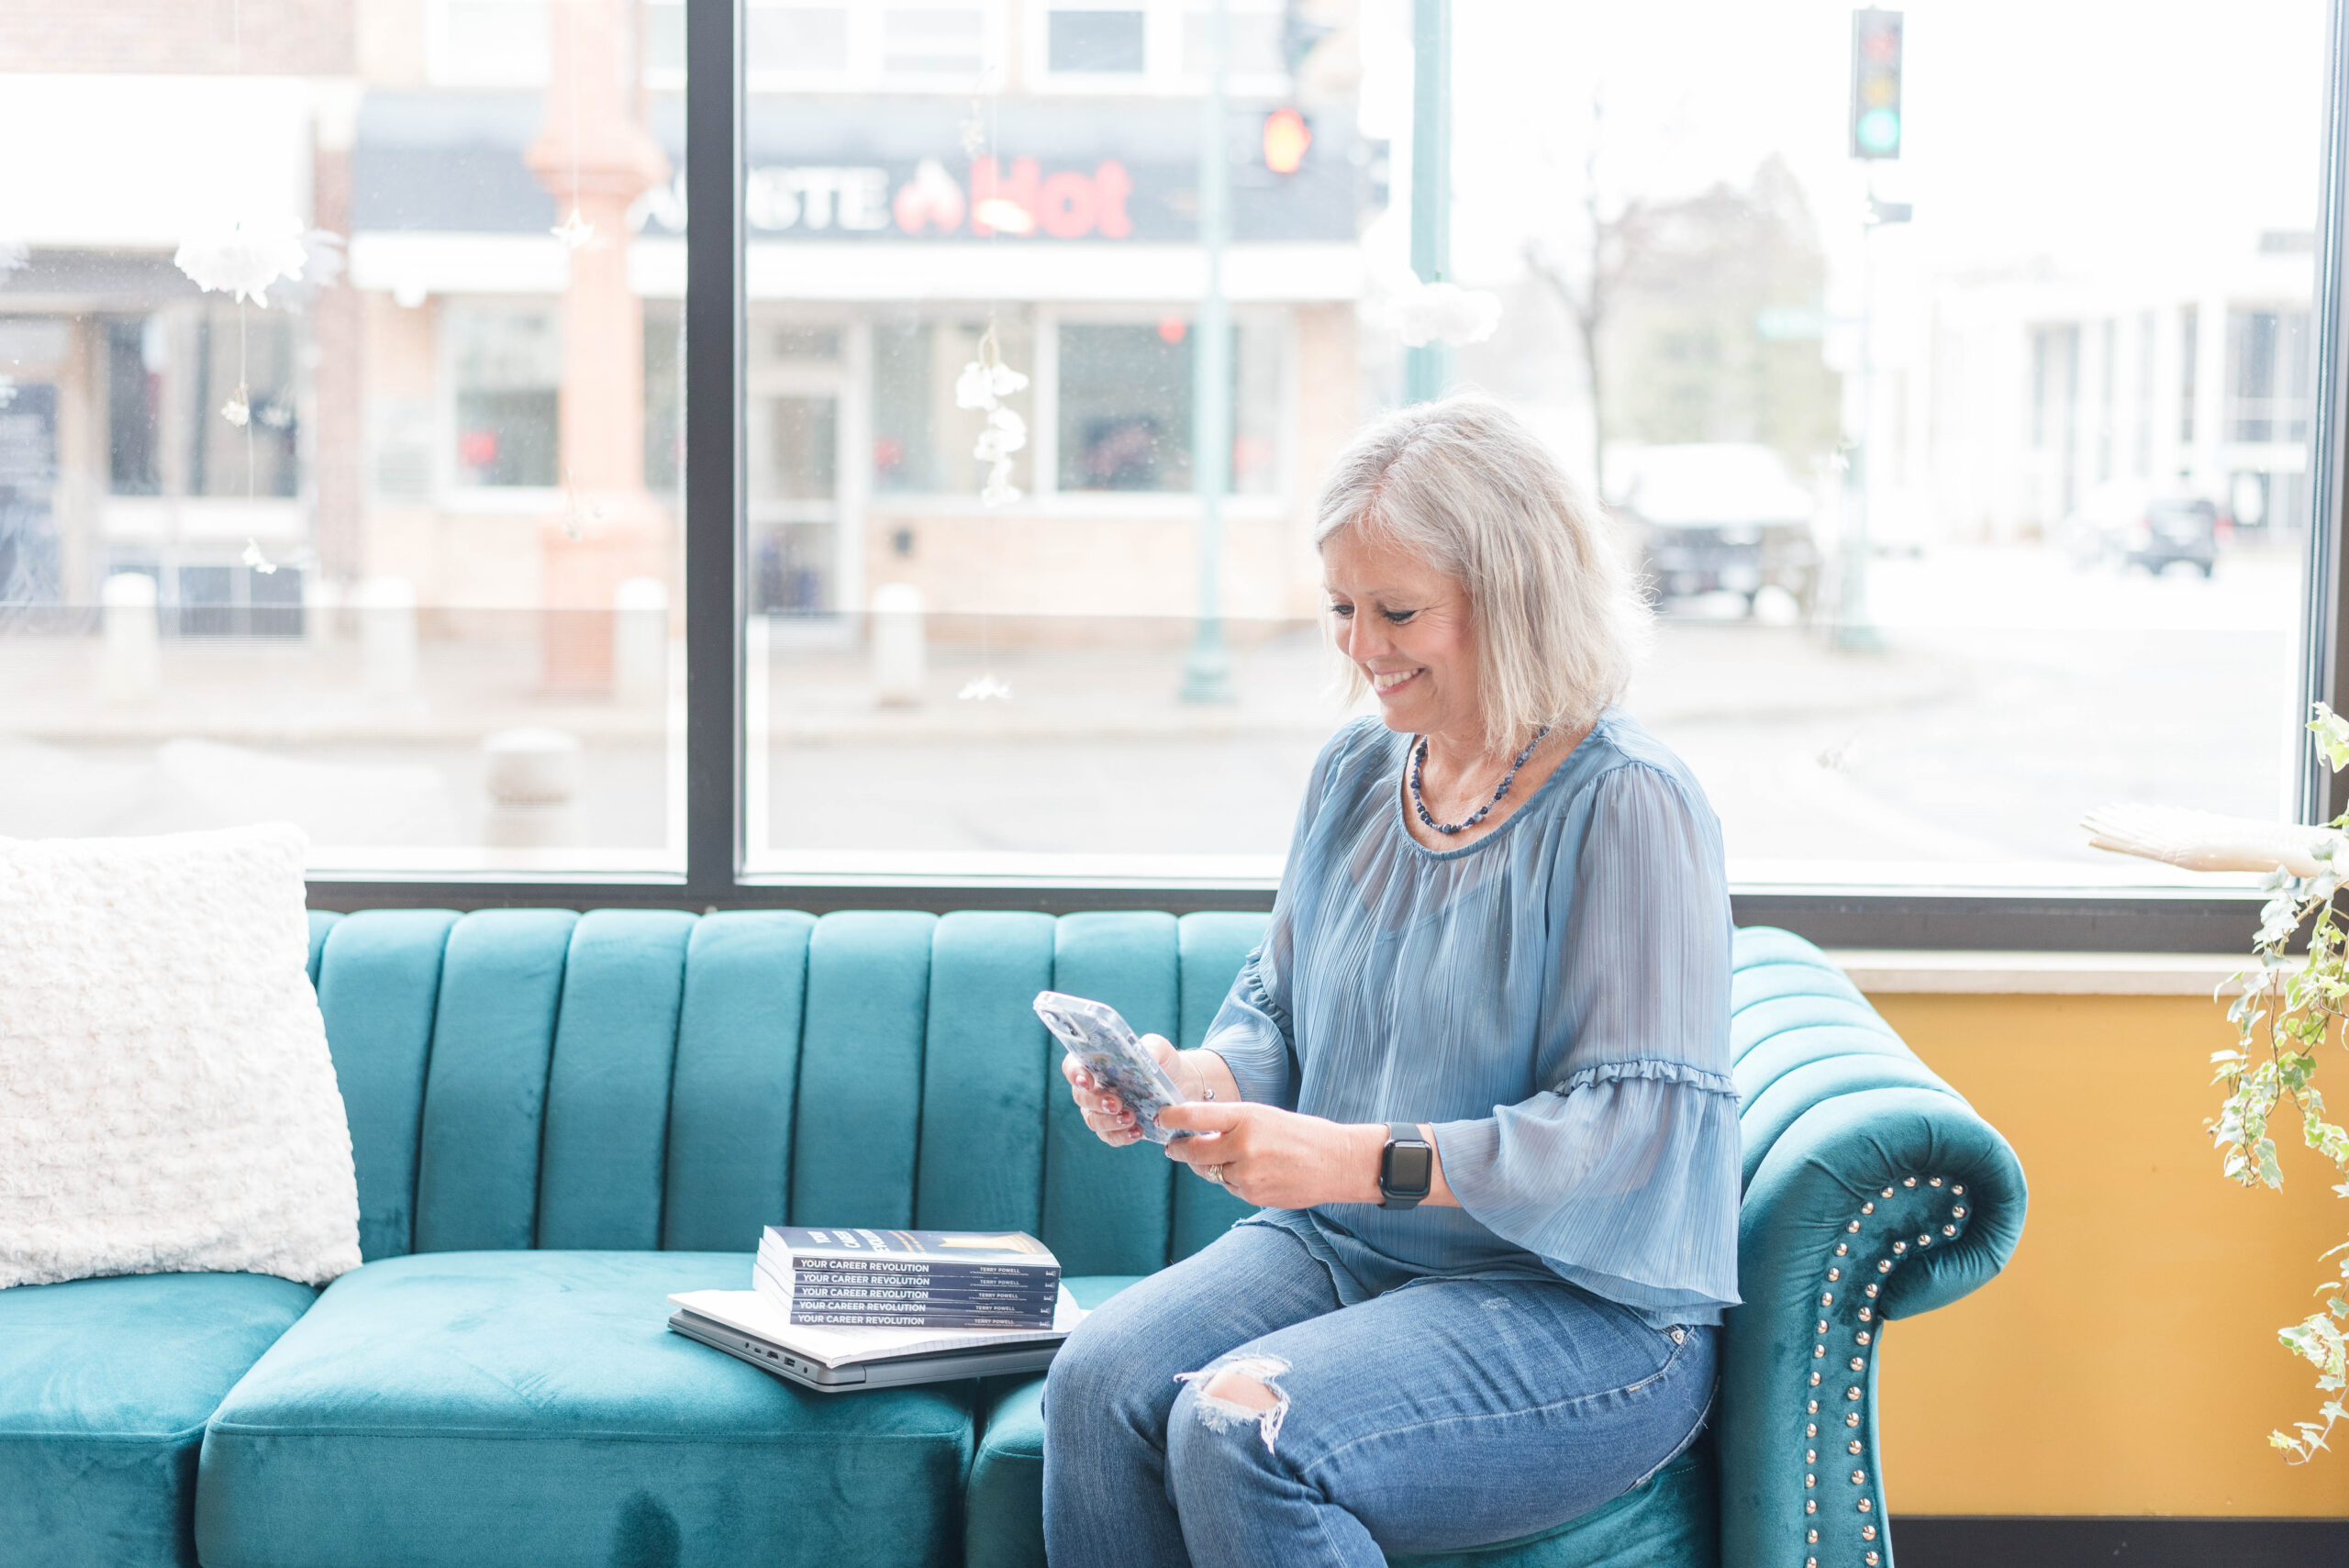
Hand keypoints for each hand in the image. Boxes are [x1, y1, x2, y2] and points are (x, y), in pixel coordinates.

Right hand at [1061, 1033, 1179, 1147]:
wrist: (1180, 1085)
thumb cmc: (1162, 1062)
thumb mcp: (1160, 1050)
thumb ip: (1150, 1048)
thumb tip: (1142, 1056)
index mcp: (1096, 1063)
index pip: (1072, 1066)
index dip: (1075, 1074)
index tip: (1087, 1081)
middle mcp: (1094, 1088)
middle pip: (1081, 1097)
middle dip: (1096, 1102)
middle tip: (1116, 1104)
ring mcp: (1101, 1111)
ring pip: (1093, 1120)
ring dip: (1109, 1122)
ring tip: (1131, 1118)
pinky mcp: (1114, 1129)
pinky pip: (1110, 1137)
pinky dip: (1121, 1136)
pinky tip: (1137, 1132)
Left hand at [1155, 1101, 1383, 1209]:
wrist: (1338, 1162)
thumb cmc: (1302, 1134)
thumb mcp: (1265, 1116)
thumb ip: (1232, 1123)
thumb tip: (1198, 1133)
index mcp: (1246, 1117)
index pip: (1194, 1116)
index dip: (1171, 1117)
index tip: (1161, 1117)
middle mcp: (1242, 1145)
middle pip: (1193, 1151)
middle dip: (1179, 1150)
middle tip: (1172, 1148)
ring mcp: (1247, 1174)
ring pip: (1211, 1173)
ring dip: (1214, 1167)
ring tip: (1237, 1158)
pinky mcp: (1253, 1195)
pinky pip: (1230, 1188)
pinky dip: (1235, 1181)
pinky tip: (1257, 1174)